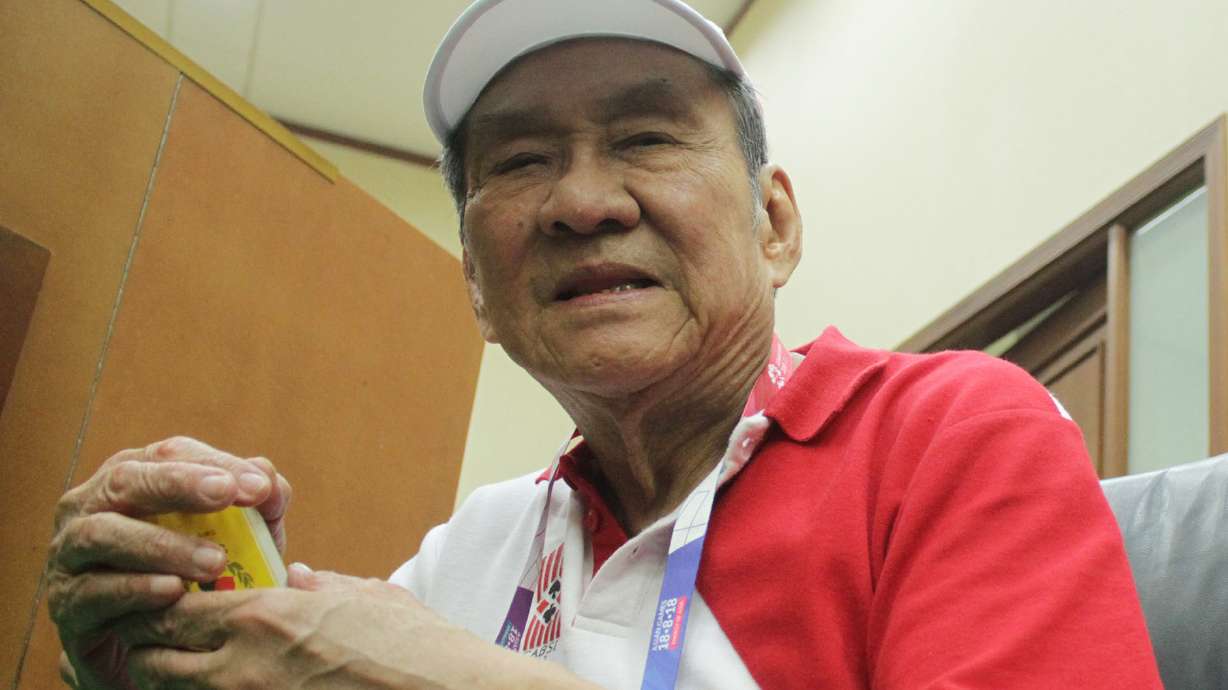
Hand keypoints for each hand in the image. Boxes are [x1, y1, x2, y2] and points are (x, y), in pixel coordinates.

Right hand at [47, 436, 291, 689]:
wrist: (153, 645)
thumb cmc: (196, 578)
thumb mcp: (236, 540)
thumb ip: (256, 509)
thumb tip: (270, 481)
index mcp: (134, 478)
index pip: (170, 454)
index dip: (215, 463)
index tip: (260, 486)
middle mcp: (93, 505)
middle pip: (126, 480)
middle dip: (178, 484)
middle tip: (226, 495)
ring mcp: (71, 553)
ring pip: (103, 534)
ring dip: (161, 544)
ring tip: (213, 562)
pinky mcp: (67, 603)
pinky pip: (94, 591)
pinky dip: (135, 589)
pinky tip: (173, 592)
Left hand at [113, 566, 595, 688]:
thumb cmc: (413, 645)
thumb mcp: (365, 596)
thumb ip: (318, 585)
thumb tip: (295, 577)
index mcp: (265, 616)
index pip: (172, 608)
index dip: (159, 605)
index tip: (168, 602)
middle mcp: (242, 665)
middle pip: (151, 659)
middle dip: (150, 648)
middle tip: (166, 641)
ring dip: (171, 679)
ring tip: (196, 669)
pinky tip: (230, 687)